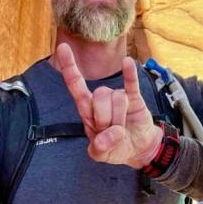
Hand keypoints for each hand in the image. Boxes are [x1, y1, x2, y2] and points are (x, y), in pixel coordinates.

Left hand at [56, 44, 163, 168]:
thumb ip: (100, 149)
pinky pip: (131, 84)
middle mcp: (101, 100)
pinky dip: (129, 74)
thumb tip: (107, 137)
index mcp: (88, 111)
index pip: (76, 87)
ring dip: (120, 118)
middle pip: (99, 97)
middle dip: (106, 119)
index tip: (63, 48)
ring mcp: (118, 97)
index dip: (70, 68)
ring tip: (123, 127)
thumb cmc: (116, 148)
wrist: (139, 149)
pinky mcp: (134, 98)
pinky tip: (128, 62)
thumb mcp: (103, 155)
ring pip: (116, 98)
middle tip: (112, 132)